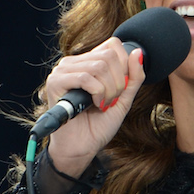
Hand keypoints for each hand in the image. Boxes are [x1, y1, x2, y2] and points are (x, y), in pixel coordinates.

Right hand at [37, 39, 146, 177]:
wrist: (82, 147)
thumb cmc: (99, 124)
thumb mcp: (124, 98)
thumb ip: (133, 77)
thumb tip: (138, 52)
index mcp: (88, 61)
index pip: (113, 45)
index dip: (124, 67)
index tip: (120, 90)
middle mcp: (74, 62)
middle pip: (109, 55)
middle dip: (118, 82)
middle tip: (110, 101)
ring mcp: (63, 70)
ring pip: (99, 66)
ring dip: (108, 90)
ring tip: (102, 105)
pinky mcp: (55, 82)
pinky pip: (86, 77)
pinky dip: (97, 93)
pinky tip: (94, 105)